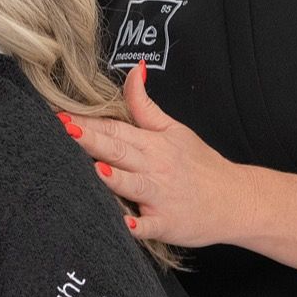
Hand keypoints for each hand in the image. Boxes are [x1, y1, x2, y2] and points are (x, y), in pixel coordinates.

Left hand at [72, 62, 247, 248]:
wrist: (236, 199)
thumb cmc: (200, 165)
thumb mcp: (174, 129)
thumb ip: (145, 104)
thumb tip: (133, 70)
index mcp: (153, 143)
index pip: (115, 128)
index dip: (87, 122)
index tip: (59, 116)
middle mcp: (154, 167)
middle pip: (118, 150)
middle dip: (90, 140)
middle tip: (63, 130)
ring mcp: (161, 196)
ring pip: (132, 184)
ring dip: (114, 178)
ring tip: (95, 169)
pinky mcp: (167, 223)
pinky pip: (149, 225)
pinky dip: (138, 225)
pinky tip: (124, 223)